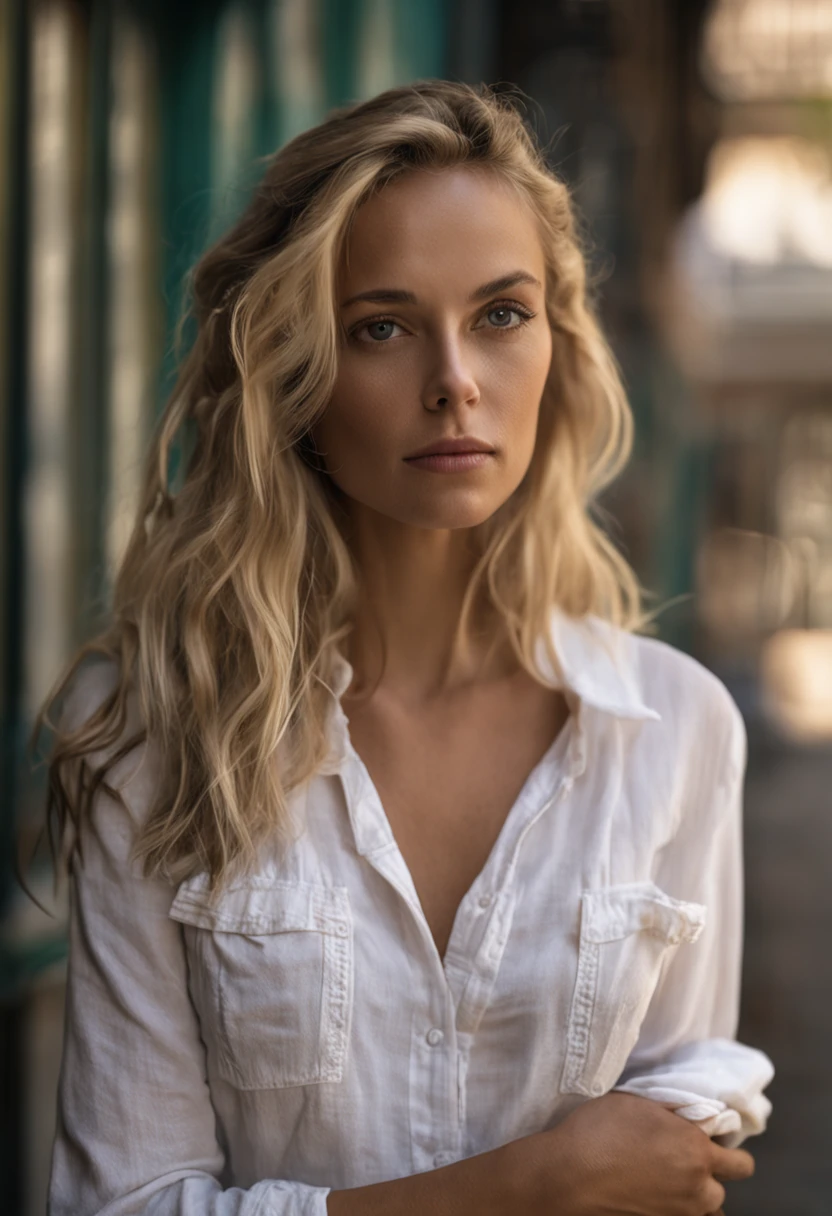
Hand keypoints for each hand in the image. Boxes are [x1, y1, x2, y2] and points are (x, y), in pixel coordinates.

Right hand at [513, 1091, 753, 1215]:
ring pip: (705, 1211)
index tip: (708, 1141)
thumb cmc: (600, 1130)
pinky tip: (656, 1195)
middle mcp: (696, 1187)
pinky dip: (676, 1210)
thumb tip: (692, 1117)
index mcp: (697, 1151)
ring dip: (695, 1198)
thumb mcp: (639, 1103)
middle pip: (722, 1190)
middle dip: (709, 1176)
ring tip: (671, 1182)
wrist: (569, 1173)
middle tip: (685, 1160)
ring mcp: (678, 1213)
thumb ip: (673, 1112)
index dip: (728, 1152)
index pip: (741, 1163)